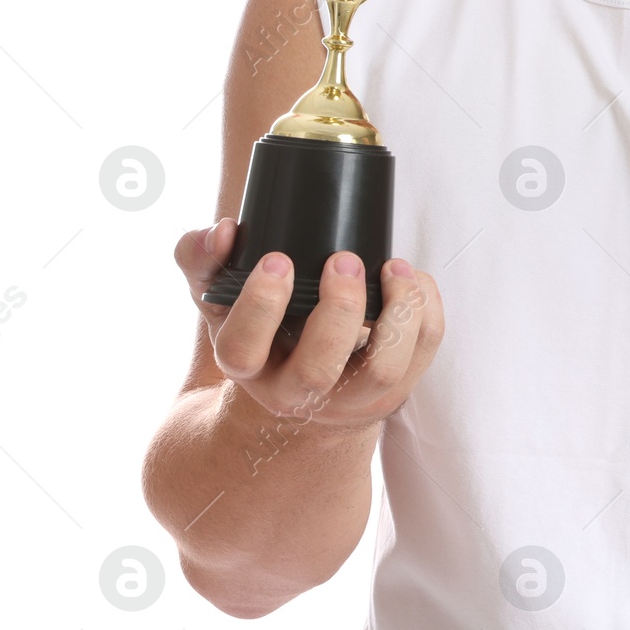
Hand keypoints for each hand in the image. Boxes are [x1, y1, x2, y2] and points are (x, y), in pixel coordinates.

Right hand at [175, 218, 444, 432]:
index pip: (242, 350)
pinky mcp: (396, 388)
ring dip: (396, 311)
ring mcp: (351, 397)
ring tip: (393, 268)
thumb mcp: (222, 296)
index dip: (260, 305)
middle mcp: (297, 393)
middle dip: (338, 309)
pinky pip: (424, 350)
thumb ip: (203, 259)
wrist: (303, 389)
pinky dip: (426, 307)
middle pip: (317, 371)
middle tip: (343, 260)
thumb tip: (221, 232)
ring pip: (383, 368)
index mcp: (248, 367)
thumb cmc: (264, 328)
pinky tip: (411, 279)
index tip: (277, 258)